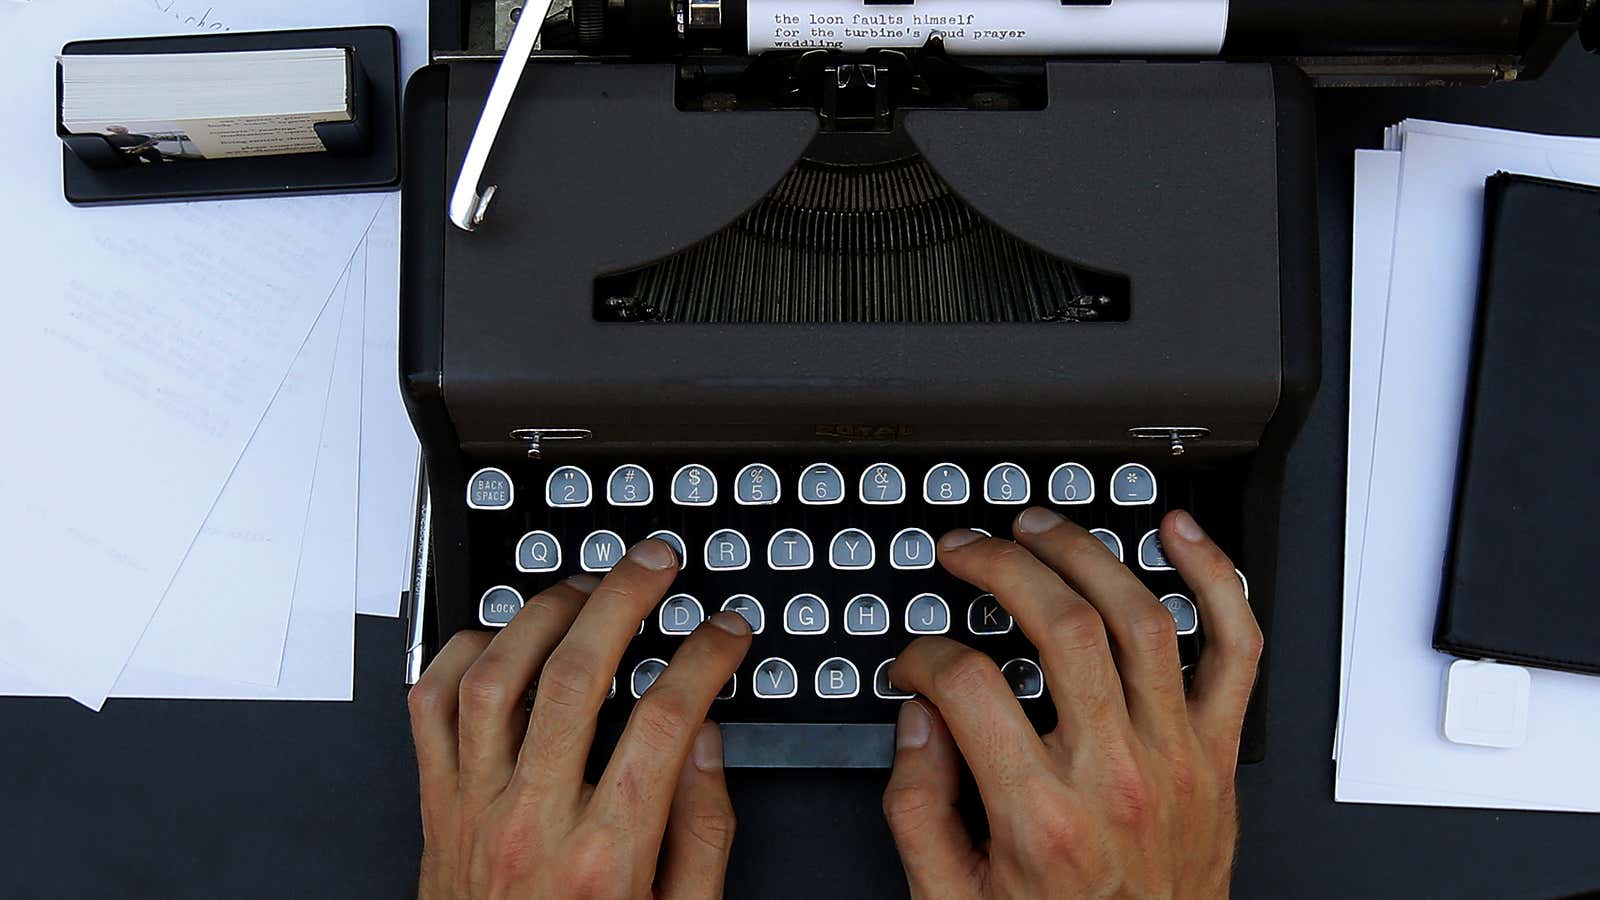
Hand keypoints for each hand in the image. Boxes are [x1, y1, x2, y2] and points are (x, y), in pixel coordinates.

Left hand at [407, 539, 753, 898]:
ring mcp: (475, 809)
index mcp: (606, 856)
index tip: (723, 631)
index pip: (663, 721)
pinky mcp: (436, 807)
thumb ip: (702, 833)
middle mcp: (533, 823)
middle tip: (655, 563)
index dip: (703, 657)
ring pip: (495, 678)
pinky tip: (500, 636)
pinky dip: (460, 655)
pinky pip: (429, 709)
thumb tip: (704, 742)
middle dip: (623, 599)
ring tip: (584, 587)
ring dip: (542, 613)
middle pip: (574, 676)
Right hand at [883, 508, 1261, 899]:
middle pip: (1062, 624)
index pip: (968, 685)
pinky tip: (1179, 536)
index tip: (915, 663)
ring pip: (1140, 617)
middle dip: (1000, 566)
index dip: (924, 657)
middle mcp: (1115, 775)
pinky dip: (1216, 580)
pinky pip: (1236, 649)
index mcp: (1040, 815)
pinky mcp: (1216, 753)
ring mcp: (1176, 757)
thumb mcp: (951, 898)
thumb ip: (917, 808)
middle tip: (965, 551)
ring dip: (1086, 553)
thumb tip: (918, 721)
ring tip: (1040, 528)